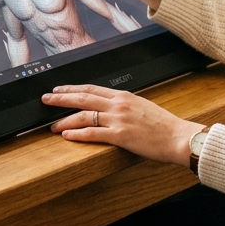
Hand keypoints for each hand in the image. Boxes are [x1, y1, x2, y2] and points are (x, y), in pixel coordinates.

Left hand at [43, 84, 205, 165]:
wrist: (178, 136)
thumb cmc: (164, 125)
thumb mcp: (143, 107)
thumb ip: (126, 106)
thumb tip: (112, 108)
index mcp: (124, 96)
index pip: (92, 89)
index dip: (73, 88)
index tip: (59, 89)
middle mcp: (119, 104)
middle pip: (83, 98)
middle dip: (61, 98)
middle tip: (46, 99)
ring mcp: (118, 119)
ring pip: (84, 116)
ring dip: (65, 120)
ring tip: (52, 126)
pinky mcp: (120, 135)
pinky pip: (93, 133)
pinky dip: (77, 134)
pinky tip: (67, 136)